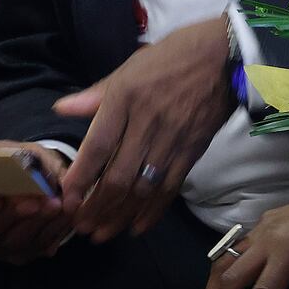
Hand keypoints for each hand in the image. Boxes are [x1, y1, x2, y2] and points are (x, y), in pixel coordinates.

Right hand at [0, 142, 71, 263]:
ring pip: (14, 243)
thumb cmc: (13, 164)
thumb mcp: (11, 152)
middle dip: (13, 216)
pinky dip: (53, 230)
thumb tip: (29, 168)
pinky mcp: (20, 254)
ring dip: (37, 224)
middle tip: (34, 202)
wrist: (30, 179)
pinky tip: (66, 214)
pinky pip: (36, 247)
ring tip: (55, 205)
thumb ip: (16, 160)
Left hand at [51, 15, 235, 242]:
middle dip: (97, 207)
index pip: (98, 146)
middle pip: (119, 176)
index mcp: (126, 98)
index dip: (81, 178)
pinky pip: (171, 187)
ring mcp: (173, 139)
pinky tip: (137, 226)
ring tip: (102, 233)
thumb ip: (97, 93)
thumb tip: (61, 109)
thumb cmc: (174, 55)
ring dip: (120, 215)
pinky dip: (153, 210)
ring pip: (143, 188)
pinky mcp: (193, 150)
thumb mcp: (131, 66)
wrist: (227, 55)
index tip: (66, 200)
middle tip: (81, 226)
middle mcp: (147, 122)